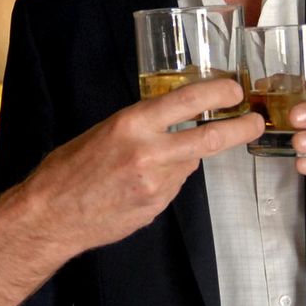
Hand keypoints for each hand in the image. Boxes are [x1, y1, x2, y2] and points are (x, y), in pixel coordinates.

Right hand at [20, 79, 263, 251]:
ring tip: (150, 162)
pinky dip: (166, 180)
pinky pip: (173, 186)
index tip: (234, 90)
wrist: (51, 216)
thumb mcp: (105, 131)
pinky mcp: (156, 207)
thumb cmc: (68, 170)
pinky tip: (138, 184)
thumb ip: (142, 125)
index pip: (188, 100)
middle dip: (240, 129)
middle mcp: (149, 153)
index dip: (218, 93)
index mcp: (132, 124)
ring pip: (189, 163)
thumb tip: (175, 121)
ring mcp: (155, 184)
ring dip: (184, 157)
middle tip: (255, 122)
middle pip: (210, 138)